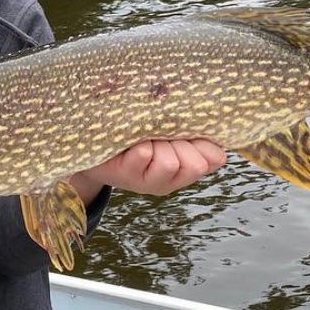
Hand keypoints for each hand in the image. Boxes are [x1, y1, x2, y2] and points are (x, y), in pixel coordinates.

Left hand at [74, 139, 225, 196]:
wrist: (90, 139)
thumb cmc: (134, 129)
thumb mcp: (168, 128)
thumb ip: (194, 130)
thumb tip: (219, 131)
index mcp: (183, 168)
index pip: (214, 159)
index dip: (205, 141)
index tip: (188, 128)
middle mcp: (167, 180)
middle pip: (194, 164)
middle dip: (181, 142)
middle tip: (161, 133)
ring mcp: (145, 181)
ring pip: (169, 161)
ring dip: (158, 142)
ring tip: (142, 136)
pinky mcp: (124, 174)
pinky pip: (143, 154)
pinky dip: (139, 142)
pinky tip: (129, 140)